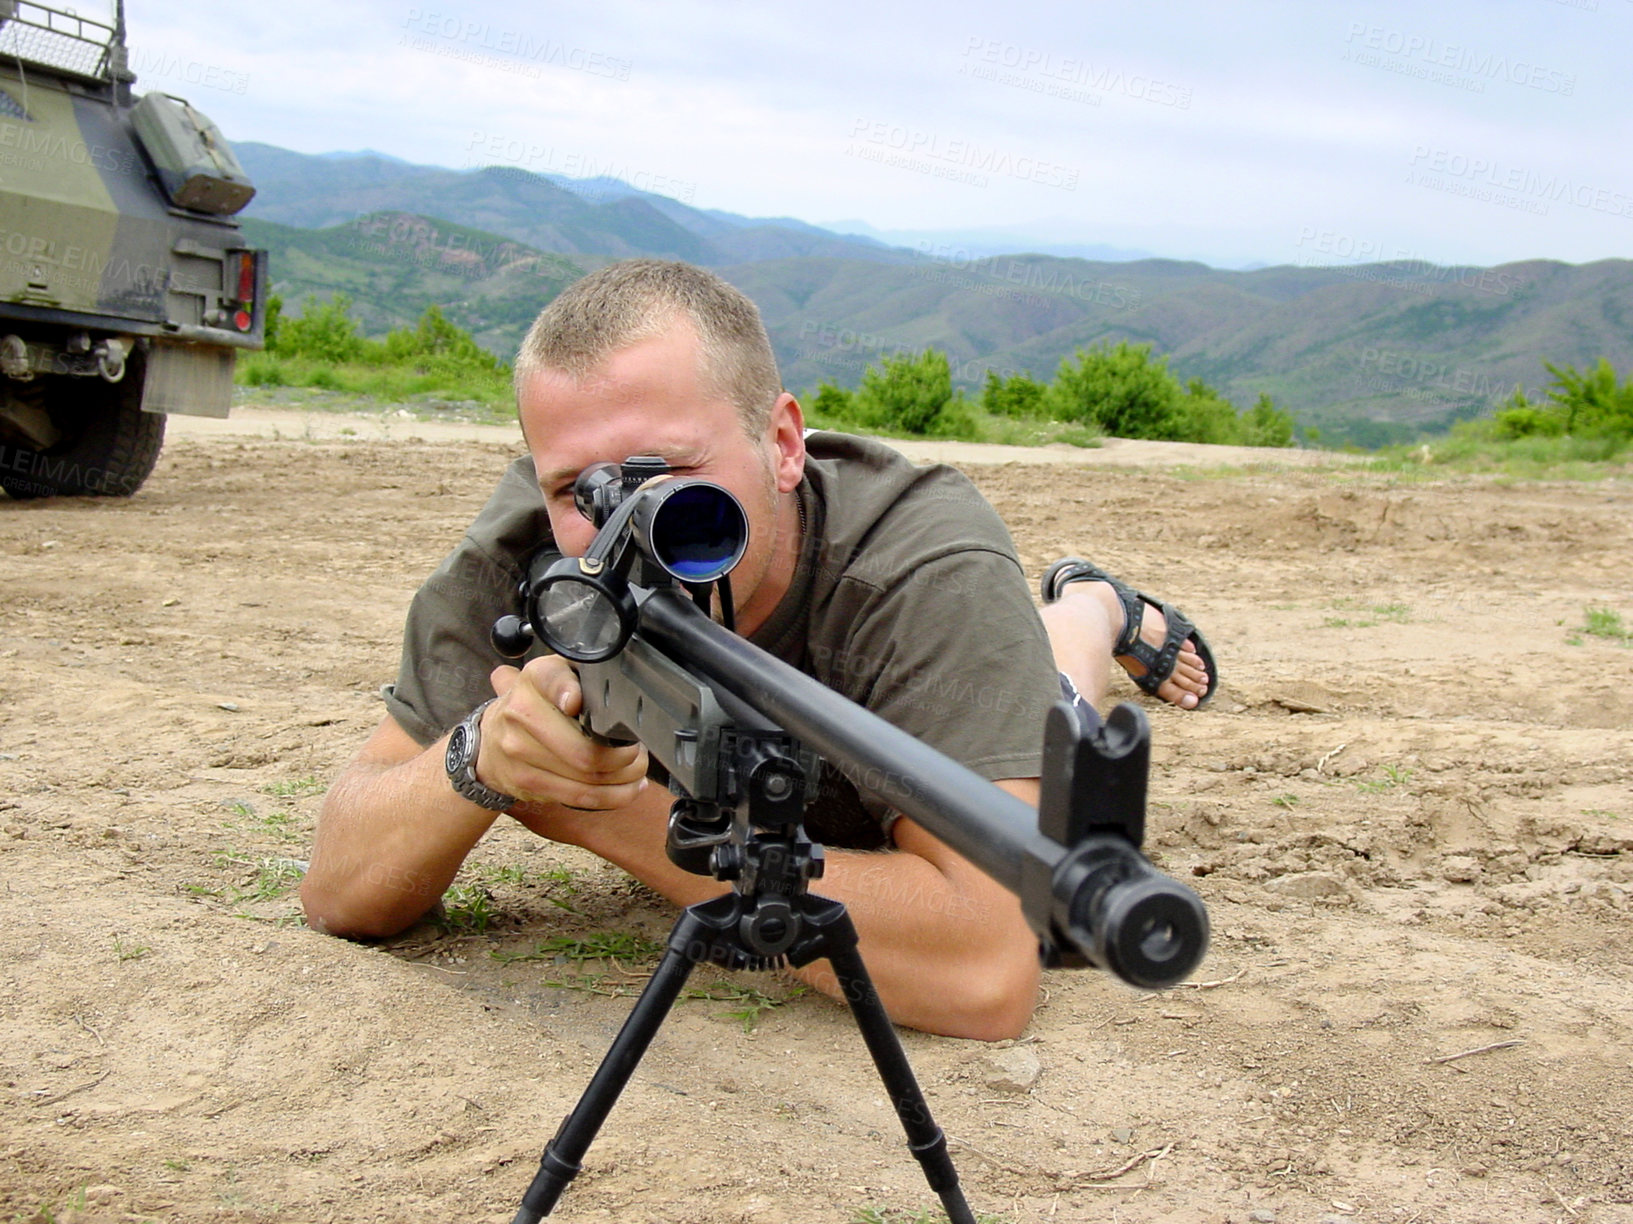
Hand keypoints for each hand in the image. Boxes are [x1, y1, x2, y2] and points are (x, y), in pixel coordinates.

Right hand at [478, 658, 648, 809]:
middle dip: (625, 755)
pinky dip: (612, 796)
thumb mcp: (558, 674)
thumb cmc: (538, 703)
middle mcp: (521, 712)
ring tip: (637, 769)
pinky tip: (627, 787)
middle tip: (638, 751)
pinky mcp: (526, 782)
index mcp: (535, 678)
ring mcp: (519, 751)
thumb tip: (620, 687)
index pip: (554, 681)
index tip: (583, 704)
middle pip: (583, 748)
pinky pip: (579, 797)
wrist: (490, 740)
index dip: (571, 694)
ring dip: (624, 776)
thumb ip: (584, 675)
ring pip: (587, 776)